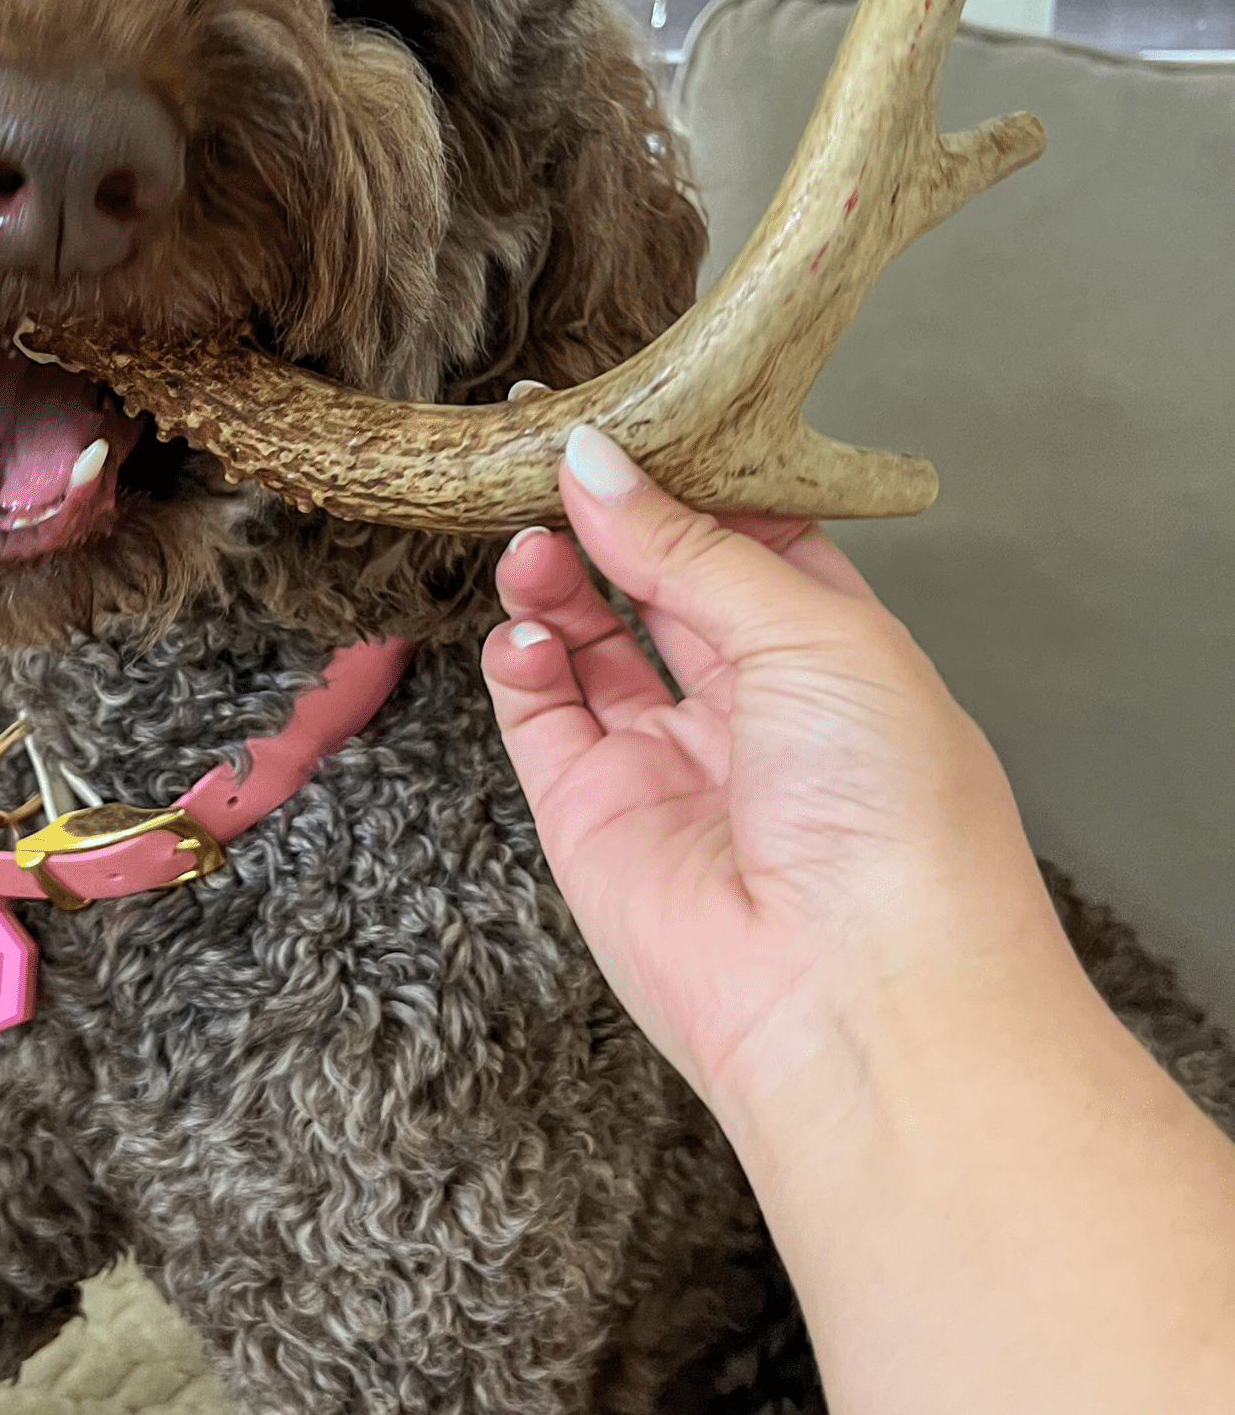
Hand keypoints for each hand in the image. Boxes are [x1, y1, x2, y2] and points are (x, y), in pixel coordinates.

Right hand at [482, 426, 1058, 1129]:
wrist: (858, 998)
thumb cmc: (892, 814)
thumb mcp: (814, 633)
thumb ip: (690, 546)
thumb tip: (595, 464)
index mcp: (830, 653)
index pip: (743, 538)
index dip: (680, 478)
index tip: (614, 416)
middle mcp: (748, 706)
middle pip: (655, 583)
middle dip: (603, 519)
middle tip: (540, 460)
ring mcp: (666, 760)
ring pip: (588, 643)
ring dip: (554, 581)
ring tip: (527, 542)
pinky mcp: (592, 815)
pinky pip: (539, 715)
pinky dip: (521, 662)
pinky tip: (527, 630)